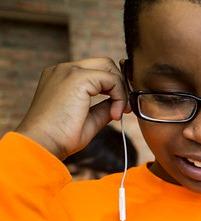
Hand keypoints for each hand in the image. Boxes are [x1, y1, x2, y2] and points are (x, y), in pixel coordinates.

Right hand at [15, 58, 129, 159]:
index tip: (119, 110)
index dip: (113, 88)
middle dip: (120, 84)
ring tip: (117, 113)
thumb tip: (119, 104)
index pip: (96, 70)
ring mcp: (69, 70)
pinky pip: (111, 78)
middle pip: (105, 63)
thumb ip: (103, 107)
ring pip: (109, 67)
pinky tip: (114, 115)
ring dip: (120, 90)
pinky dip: (119, 96)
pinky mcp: (77, 77)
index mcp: (61, 77)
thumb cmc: (60, 136)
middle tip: (124, 109)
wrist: (43, 143)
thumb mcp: (88, 118)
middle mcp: (63, 69)